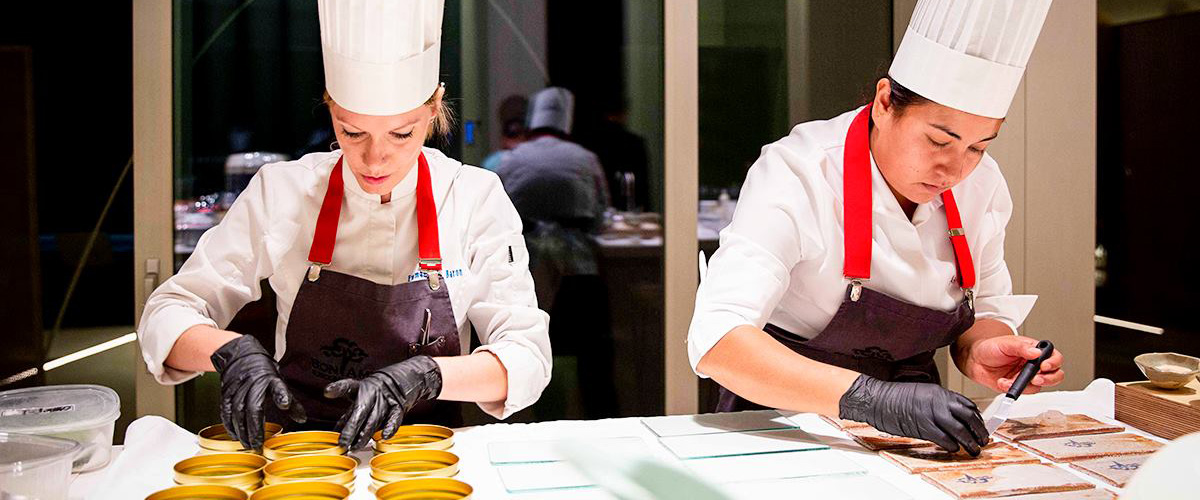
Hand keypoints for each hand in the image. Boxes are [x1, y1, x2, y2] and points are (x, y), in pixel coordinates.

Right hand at [210, 334, 305, 449]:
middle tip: (257, 444)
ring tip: (247, 444)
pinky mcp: (226, 392)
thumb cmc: (262, 370)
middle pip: (253, 407)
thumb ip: (290, 401)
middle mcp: (253, 382)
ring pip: (237, 411)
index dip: (282, 395)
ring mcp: (238, 387)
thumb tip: (302, 419)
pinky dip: (229, 425)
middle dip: (254, 428)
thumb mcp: (279, 381)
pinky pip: (226, 410)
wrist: (239, 355)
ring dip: (241, 430)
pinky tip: (235, 435)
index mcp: (270, 378)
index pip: (278, 386)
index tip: (285, 403)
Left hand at [324, 355, 442, 449]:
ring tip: (355, 447)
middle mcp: (373, 392)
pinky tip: (385, 436)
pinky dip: (390, 427)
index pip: (348, 386)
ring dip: (365, 434)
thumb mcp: (360, 399)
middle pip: (360, 411)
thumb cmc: (375, 393)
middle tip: (342, 443)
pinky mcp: (399, 406)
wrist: (402, 381)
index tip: (328, 392)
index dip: (337, 388)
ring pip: (374, 419)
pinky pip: (395, 418)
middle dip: (351, 428)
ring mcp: (386, 399)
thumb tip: (336, 432)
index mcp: (361, 388)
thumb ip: (348, 415)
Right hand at [838, 374, 987, 455]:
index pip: (967, 405)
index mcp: (939, 392)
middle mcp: (939, 402)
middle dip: (979, 431)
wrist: (878, 399)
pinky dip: (952, 446)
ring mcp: (932, 414)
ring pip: (960, 430)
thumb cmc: (896, 397)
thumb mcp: (922, 392)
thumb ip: (939, 402)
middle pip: (968, 418)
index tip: (980, 426)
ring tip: (974, 450)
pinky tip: (954, 449)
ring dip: (969, 442)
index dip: (977, 418)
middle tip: (983, 440)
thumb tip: (952, 415)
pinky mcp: (923, 427)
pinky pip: (944, 439)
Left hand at [959, 335, 1063, 393]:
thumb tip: (1036, 352)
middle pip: (1054, 375)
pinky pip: (1022, 392)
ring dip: (1027, 385)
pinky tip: (1003, 382)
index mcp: (1034, 350)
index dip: (1053, 363)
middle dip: (1048, 379)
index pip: (1054, 357)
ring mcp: (1026, 376)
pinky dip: (1012, 389)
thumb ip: (1021, 347)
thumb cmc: (991, 348)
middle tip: (1036, 379)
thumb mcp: (1006, 343)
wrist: (974, 360)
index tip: (1044, 366)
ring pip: (1039, 386)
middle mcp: (1033, 364)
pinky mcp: (1017, 386)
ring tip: (1012, 380)